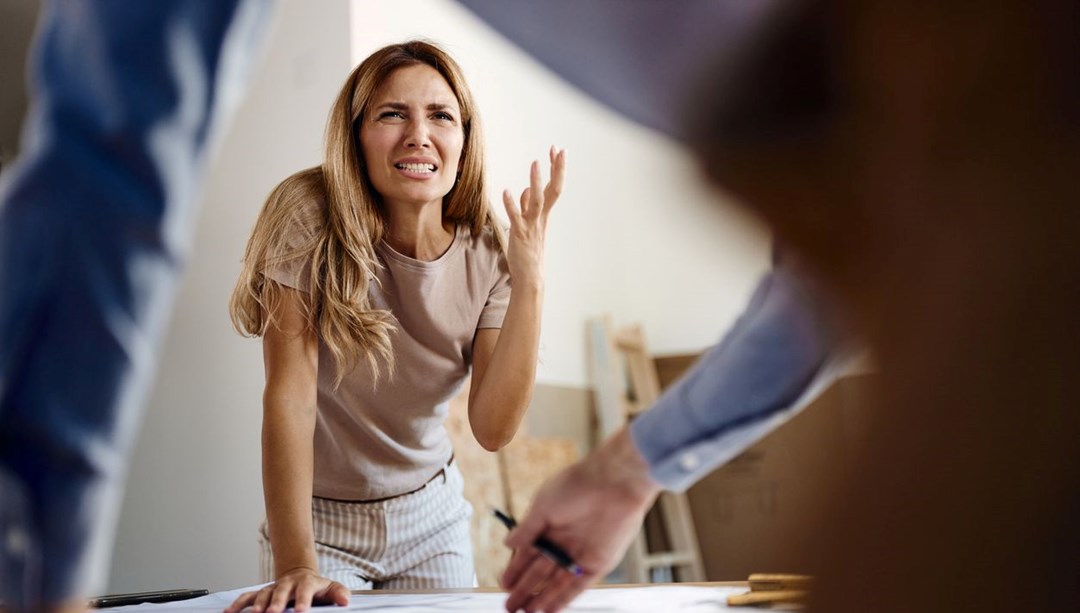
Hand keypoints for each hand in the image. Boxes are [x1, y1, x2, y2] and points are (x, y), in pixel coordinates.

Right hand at [223, 567, 348, 612]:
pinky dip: (238, 604)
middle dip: (276, 602)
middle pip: (281, 592)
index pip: (305, 590)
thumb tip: (345, 601)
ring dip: (258, 604)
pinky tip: (229, 612)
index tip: (302, 611)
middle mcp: (287, 584)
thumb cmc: (316, 587)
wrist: (300, 574)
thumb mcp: (330, 588)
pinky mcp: (261, 593)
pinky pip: (248, 597)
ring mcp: (273, 588)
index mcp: (305, 583)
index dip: (303, 600)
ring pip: (263, 594)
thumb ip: (338, 593)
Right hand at [500, 428, 661, 612]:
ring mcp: (581, 553)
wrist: (614, 481)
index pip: (529, 553)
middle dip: (525, 589)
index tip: (504, 583)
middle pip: (541, 572)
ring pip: (558, 582)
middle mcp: (564, 541)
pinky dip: (564, 598)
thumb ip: (527, 529)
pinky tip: (549, 609)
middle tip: (511, 606)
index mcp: (549, 525)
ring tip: (526, 612)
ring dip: (542, 598)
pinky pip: (579, 585)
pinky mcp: (599, 561)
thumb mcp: (543, 505)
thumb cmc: (578, 484)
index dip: (516, 569)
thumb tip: (508, 544)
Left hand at [501, 146, 566, 286]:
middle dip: (556, 170)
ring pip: (537, 201)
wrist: (530, 276)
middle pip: (553, 190)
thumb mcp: (528, 225)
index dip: (556, 169)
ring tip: (535, 163)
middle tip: (559, 150)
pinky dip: (512, 204)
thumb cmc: (528, 251)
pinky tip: (506, 191)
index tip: (557, 150)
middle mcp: (540, 218)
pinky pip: (516, 217)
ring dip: (537, 181)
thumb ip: (527, 207)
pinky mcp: (520, 234)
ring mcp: (532, 226)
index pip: (554, 187)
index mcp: (543, 215)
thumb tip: (527, 189)